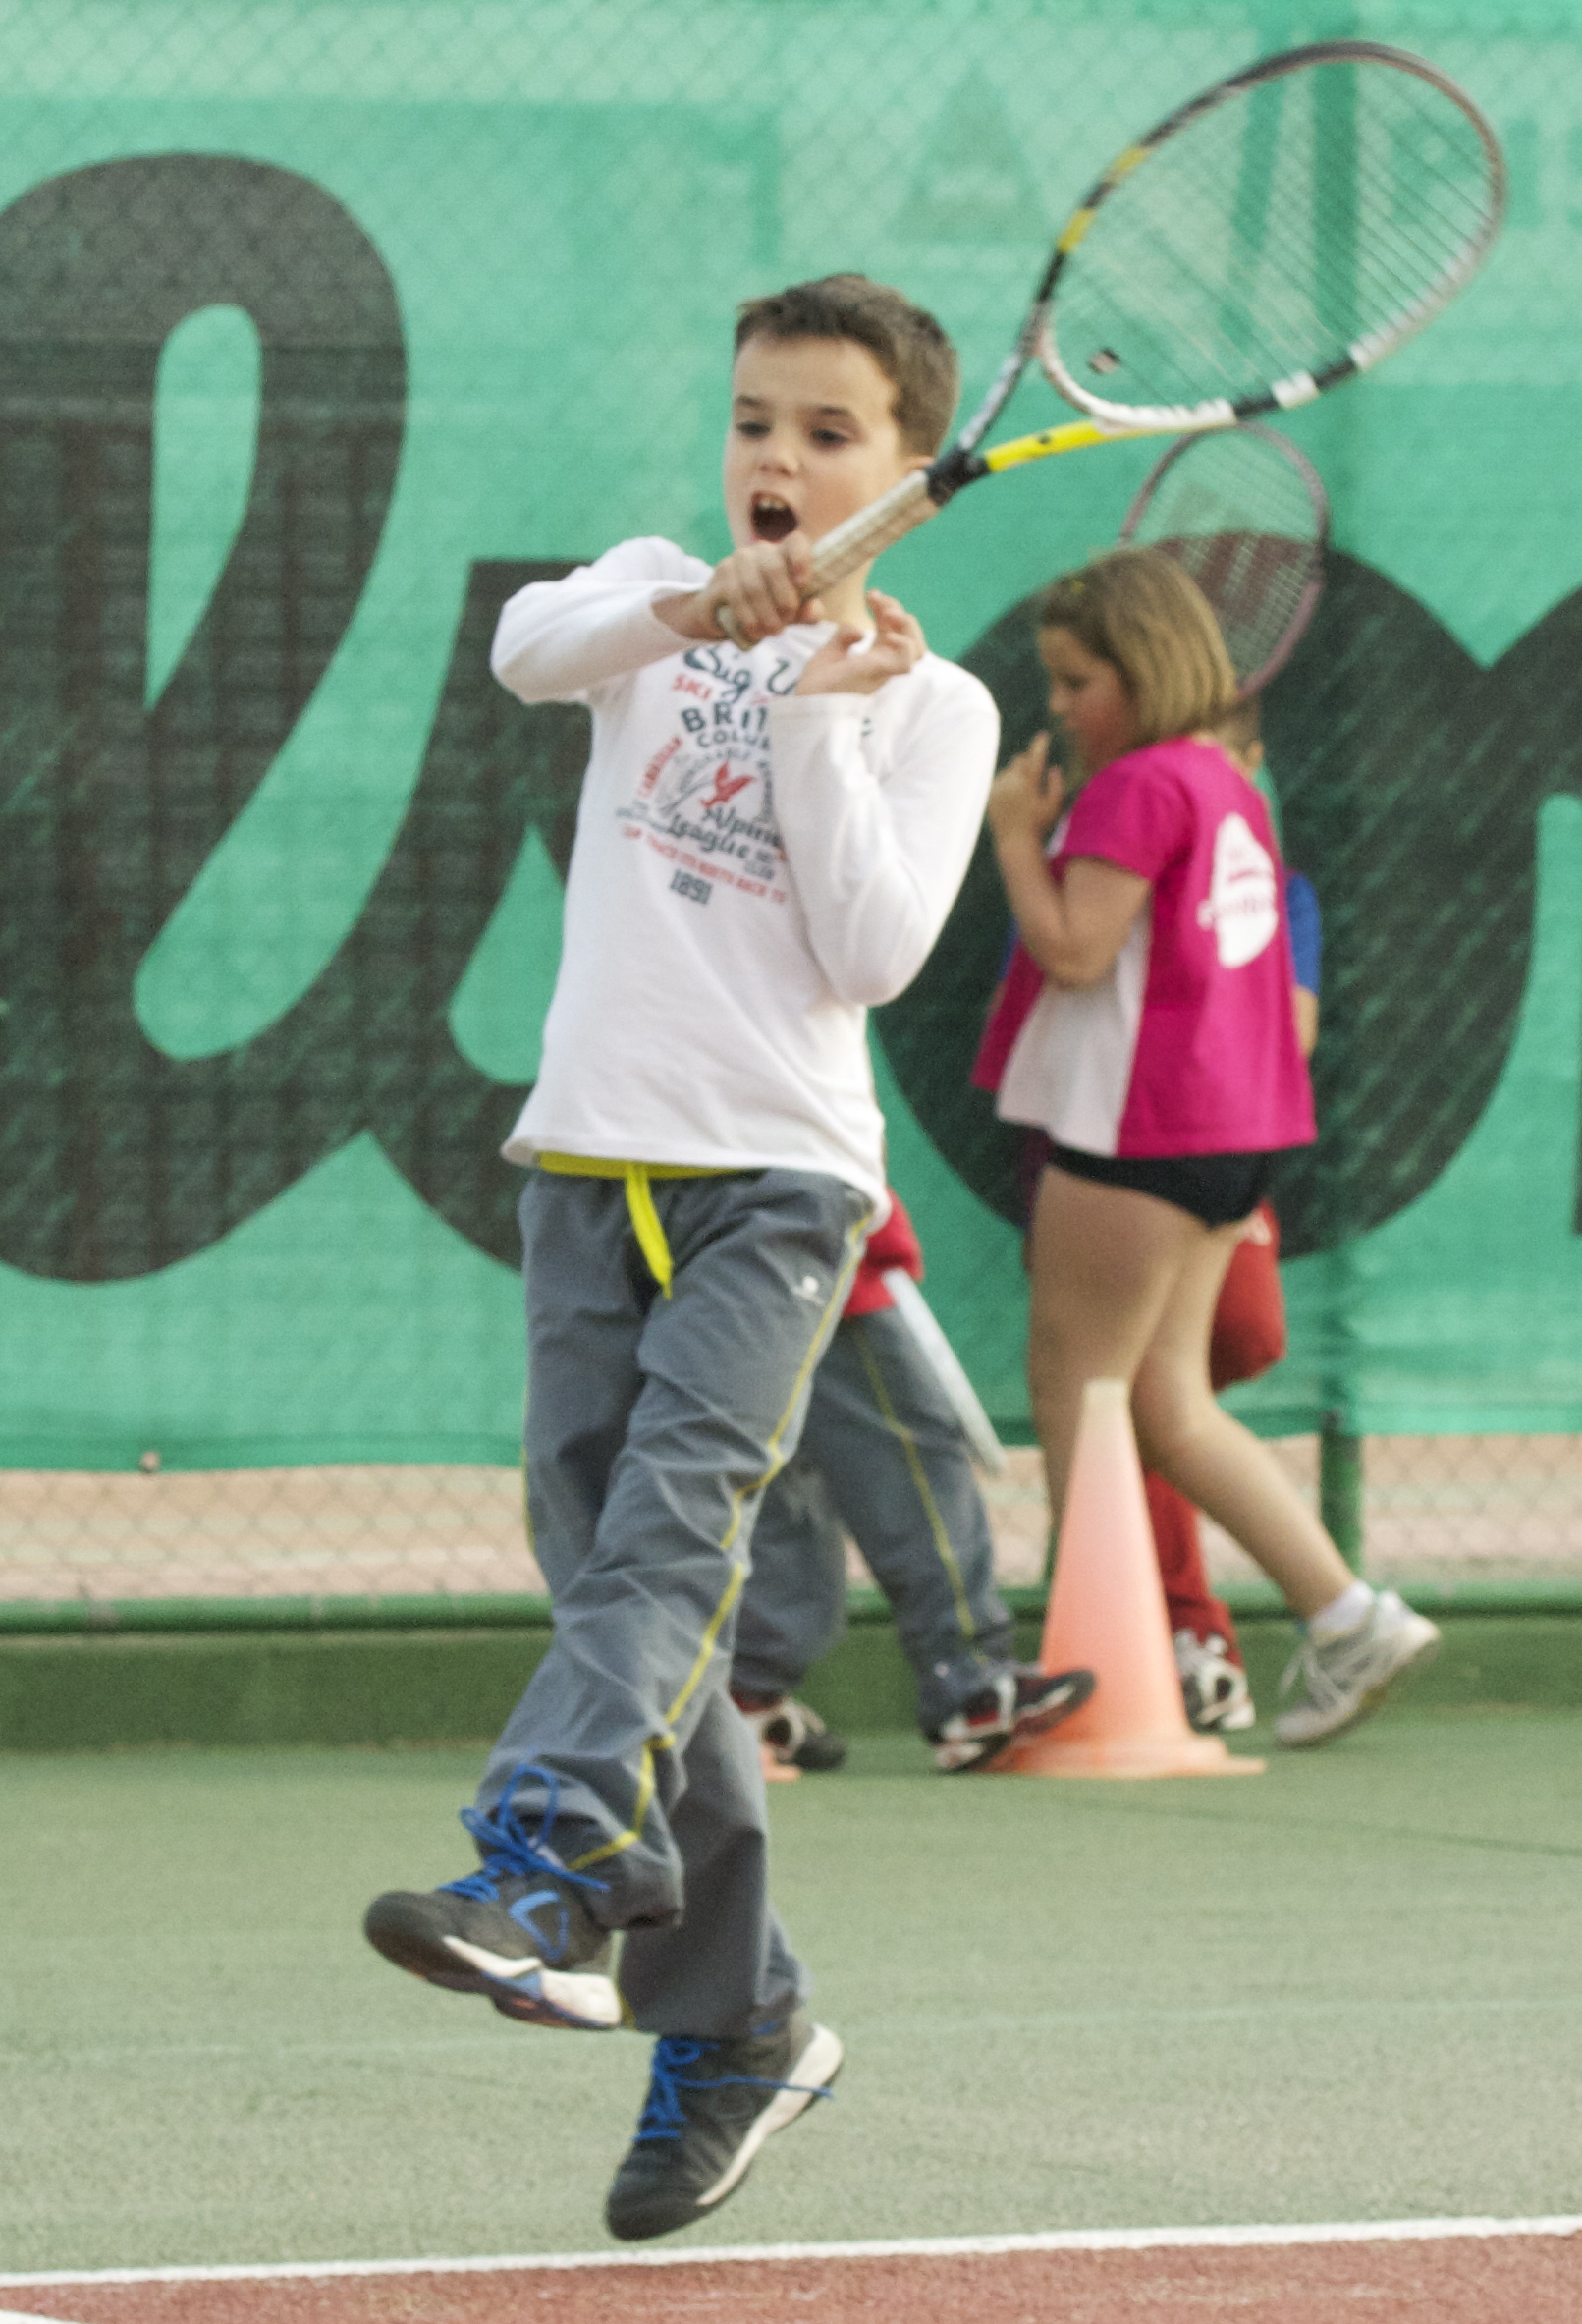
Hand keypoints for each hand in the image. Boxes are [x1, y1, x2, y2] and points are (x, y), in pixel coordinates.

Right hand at [654, 534, 823, 644]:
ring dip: (764, 615)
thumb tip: (811, 612)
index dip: (801, 559)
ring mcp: (738, 559)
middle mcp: (761, 550)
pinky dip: (747, 618)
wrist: (725, 615)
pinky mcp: (721, 575)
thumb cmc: (769, 609)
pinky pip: (736, 597)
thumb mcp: (792, 613)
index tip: (802, 584)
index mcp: (784, 553)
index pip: (796, 542)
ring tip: (770, 632)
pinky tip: (754, 632)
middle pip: (774, 567)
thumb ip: (807, 612)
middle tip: (785, 625)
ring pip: (753, 586)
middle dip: (783, 601)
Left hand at [793, 592, 924, 696]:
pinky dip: (904, 644)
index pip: (893, 629)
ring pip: (917, 649)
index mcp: (874, 658)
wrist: (805, 703)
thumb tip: (859, 630)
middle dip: (899, 611)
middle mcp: (883, 665)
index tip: (871, 595)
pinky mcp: (878, 675)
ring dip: (908, 626)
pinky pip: (906, 662)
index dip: (887, 607)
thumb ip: (843, 637)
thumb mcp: (830, 652)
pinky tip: (888, 634)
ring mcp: (883, 671)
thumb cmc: (817, 686)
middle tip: (878, 600)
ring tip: (888, 614)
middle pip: (910, 636)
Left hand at [987, 732, 1064, 849]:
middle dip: (1026, 762)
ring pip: (1008, 770)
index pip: (1035, 757)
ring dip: (1016, 774)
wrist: (1014, 841)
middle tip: (1033, 773)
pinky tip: (1013, 797)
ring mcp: (998, 788)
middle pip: (1018, 760)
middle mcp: (1011, 782)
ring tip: (1023, 791)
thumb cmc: (1039, 826)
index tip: (1043, 735)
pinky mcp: (990, 795)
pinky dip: (1006, 783)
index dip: (1039, 744)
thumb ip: (1056, 785)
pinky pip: (999, 781)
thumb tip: (1054, 768)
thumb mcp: (1054, 807)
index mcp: (1028, 783)